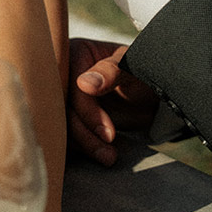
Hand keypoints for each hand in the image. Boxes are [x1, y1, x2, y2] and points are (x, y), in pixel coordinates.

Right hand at [67, 38, 159, 165]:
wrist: (149, 94)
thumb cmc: (142, 72)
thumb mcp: (132, 67)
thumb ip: (111, 71)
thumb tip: (83, 84)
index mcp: (74, 53)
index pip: (72, 87)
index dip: (87, 112)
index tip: (108, 133)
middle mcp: (64, 74)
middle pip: (61, 108)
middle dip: (84, 134)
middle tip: (109, 153)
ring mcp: (64, 96)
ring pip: (62, 124)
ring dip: (84, 144)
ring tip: (109, 157)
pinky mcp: (68, 114)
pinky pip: (67, 133)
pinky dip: (83, 147)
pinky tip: (101, 154)